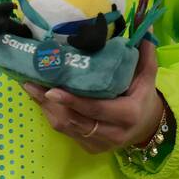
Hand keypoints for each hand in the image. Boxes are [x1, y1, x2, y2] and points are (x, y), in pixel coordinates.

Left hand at [20, 39, 170, 154]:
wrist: (147, 128)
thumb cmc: (144, 98)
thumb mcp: (148, 77)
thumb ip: (145, 55)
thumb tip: (144, 30)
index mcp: (128, 114)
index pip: (96, 108)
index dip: (73, 101)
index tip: (51, 90)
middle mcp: (112, 133)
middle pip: (74, 120)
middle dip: (49, 103)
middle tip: (30, 82)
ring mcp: (98, 143)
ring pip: (66, 127)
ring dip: (45, 107)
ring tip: (29, 86)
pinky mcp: (88, 147)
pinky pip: (65, 131)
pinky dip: (51, 114)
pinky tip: (39, 98)